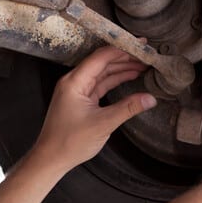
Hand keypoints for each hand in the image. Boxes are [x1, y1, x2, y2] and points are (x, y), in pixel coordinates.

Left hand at [32, 46, 157, 169]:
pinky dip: (115, 80)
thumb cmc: (69, 142)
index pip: (101, 57)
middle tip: (146, 54)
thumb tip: (150, 98)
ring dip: (121, 68)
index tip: (140, 44)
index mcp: (74, 82)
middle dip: (125, 57)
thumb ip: (128, 108)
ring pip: (102, 73)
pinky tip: (130, 76)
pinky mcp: (81, 99)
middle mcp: (74, 81)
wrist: (51, 158)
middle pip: (102, 62)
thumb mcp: (103, 124)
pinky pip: (100, 84)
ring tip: (143, 64)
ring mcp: (77, 90)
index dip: (122, 49)